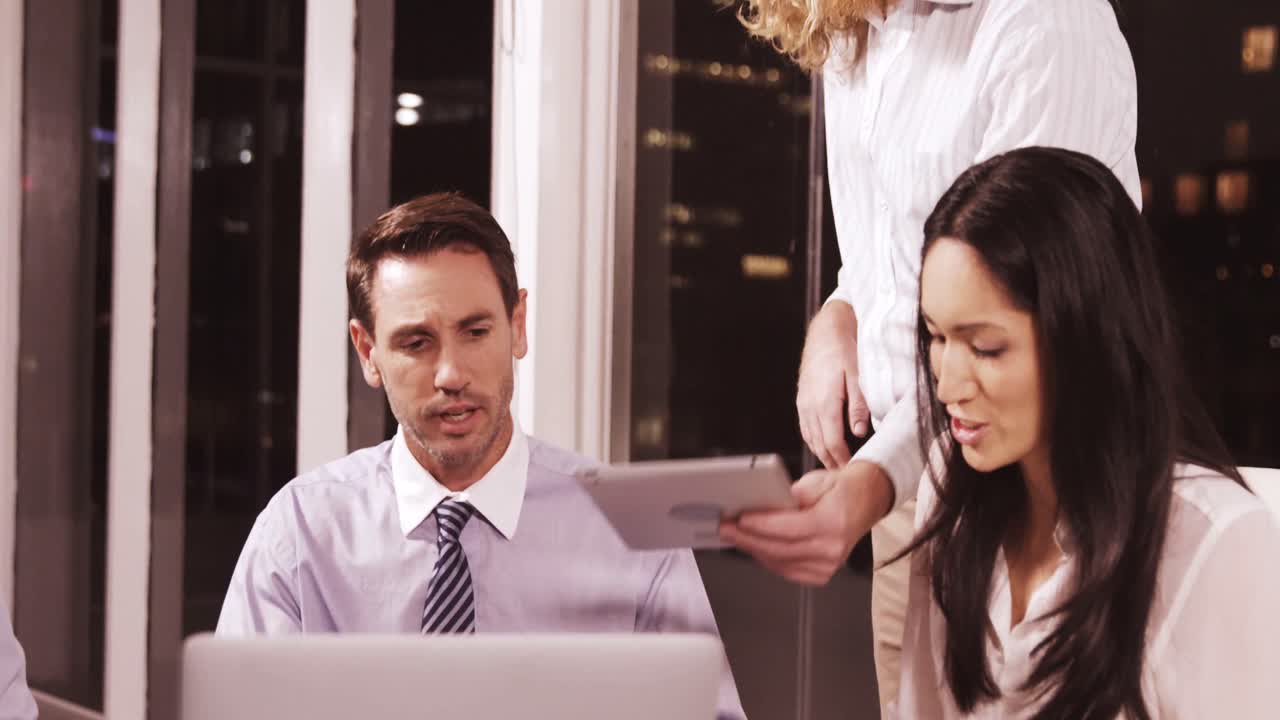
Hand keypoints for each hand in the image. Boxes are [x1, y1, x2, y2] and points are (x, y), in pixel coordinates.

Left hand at [720, 461, 892, 585]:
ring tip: (735, 536)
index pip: (789, 528)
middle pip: (780, 549)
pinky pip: (787, 570)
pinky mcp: (822, 573)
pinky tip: (755, 547)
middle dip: (748, 538)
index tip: (739, 519)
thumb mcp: (816, 481)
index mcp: (833, 523)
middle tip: (726, 528)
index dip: (760, 525)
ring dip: (754, 549)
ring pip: (780, 562)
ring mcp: (828, 565)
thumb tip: (761, 505)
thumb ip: (790, 496)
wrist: (867, 501)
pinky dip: (768, 559)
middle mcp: (832, 548)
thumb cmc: (843, 489)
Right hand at [797, 301, 869, 469]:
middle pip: (818, 444)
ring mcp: (803, 402)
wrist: (825, 330)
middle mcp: (809, 405)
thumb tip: (859, 431)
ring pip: (810, 437)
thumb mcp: (858, 375)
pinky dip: (814, 440)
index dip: (841, 459)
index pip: (831, 441)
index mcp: (824, 401)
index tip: (851, 470)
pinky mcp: (802, 399)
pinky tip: (823, 445)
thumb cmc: (844, 349)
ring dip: (822, 453)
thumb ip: (858, 405)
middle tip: (845, 475)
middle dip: (831, 461)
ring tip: (836, 464)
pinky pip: (805, 427)